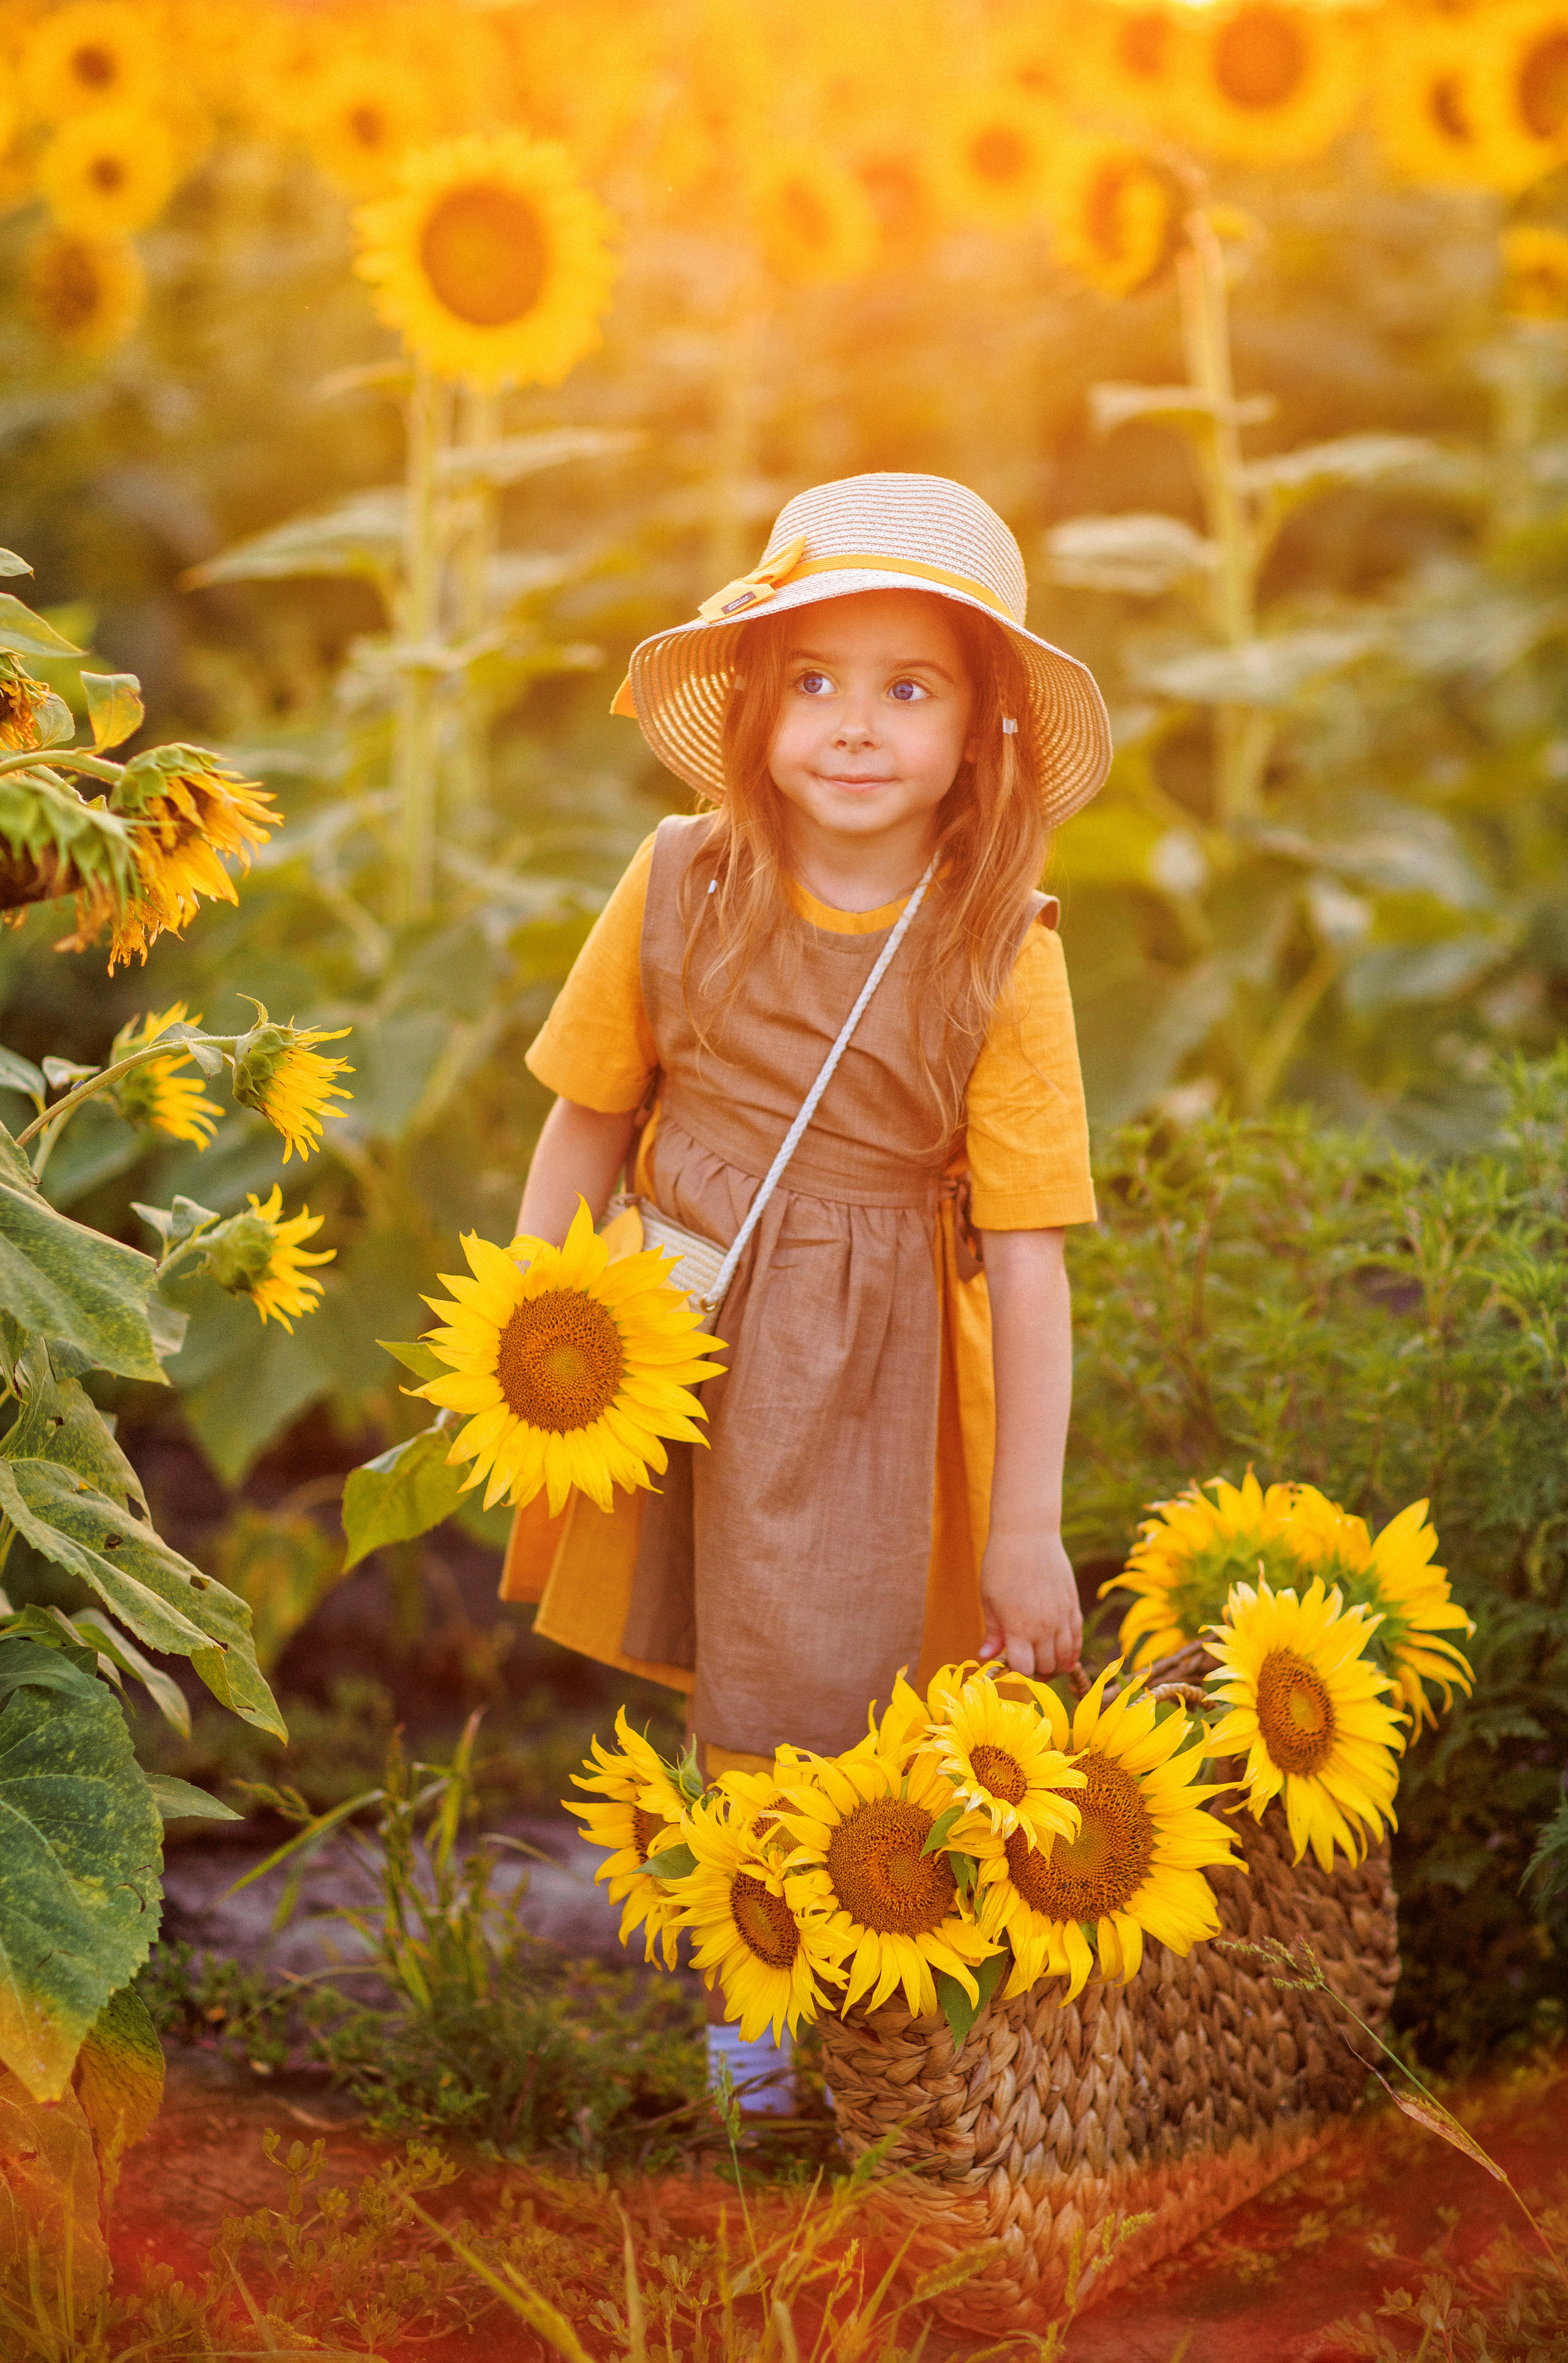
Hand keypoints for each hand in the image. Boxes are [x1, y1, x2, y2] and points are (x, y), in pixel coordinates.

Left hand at [978, 1525, 1081, 1677]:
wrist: (1028, 1536)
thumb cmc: (1001, 1565)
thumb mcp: (989, 1599)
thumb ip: (992, 1632)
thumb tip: (986, 1657)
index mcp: (1018, 1627)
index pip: (1024, 1669)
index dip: (1018, 1674)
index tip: (1011, 1667)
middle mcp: (1044, 1627)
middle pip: (1047, 1666)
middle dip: (1036, 1671)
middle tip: (1027, 1665)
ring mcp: (1062, 1617)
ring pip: (1066, 1657)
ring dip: (1056, 1665)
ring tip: (1045, 1663)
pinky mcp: (1073, 1606)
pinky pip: (1077, 1638)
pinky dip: (1072, 1651)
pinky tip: (1064, 1654)